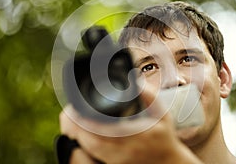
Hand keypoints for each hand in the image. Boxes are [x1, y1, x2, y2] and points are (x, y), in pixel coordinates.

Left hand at [59, 85, 202, 163]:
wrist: (167, 163)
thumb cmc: (163, 137)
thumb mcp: (162, 114)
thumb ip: (149, 96)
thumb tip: (135, 80)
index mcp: (136, 136)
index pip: (105, 130)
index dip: (86, 121)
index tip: (75, 110)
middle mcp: (125, 150)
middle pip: (92, 141)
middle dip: (76, 127)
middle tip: (68, 112)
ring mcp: (118, 160)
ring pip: (90, 150)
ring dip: (77, 135)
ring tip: (71, 120)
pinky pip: (94, 155)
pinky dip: (84, 143)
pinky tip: (80, 133)